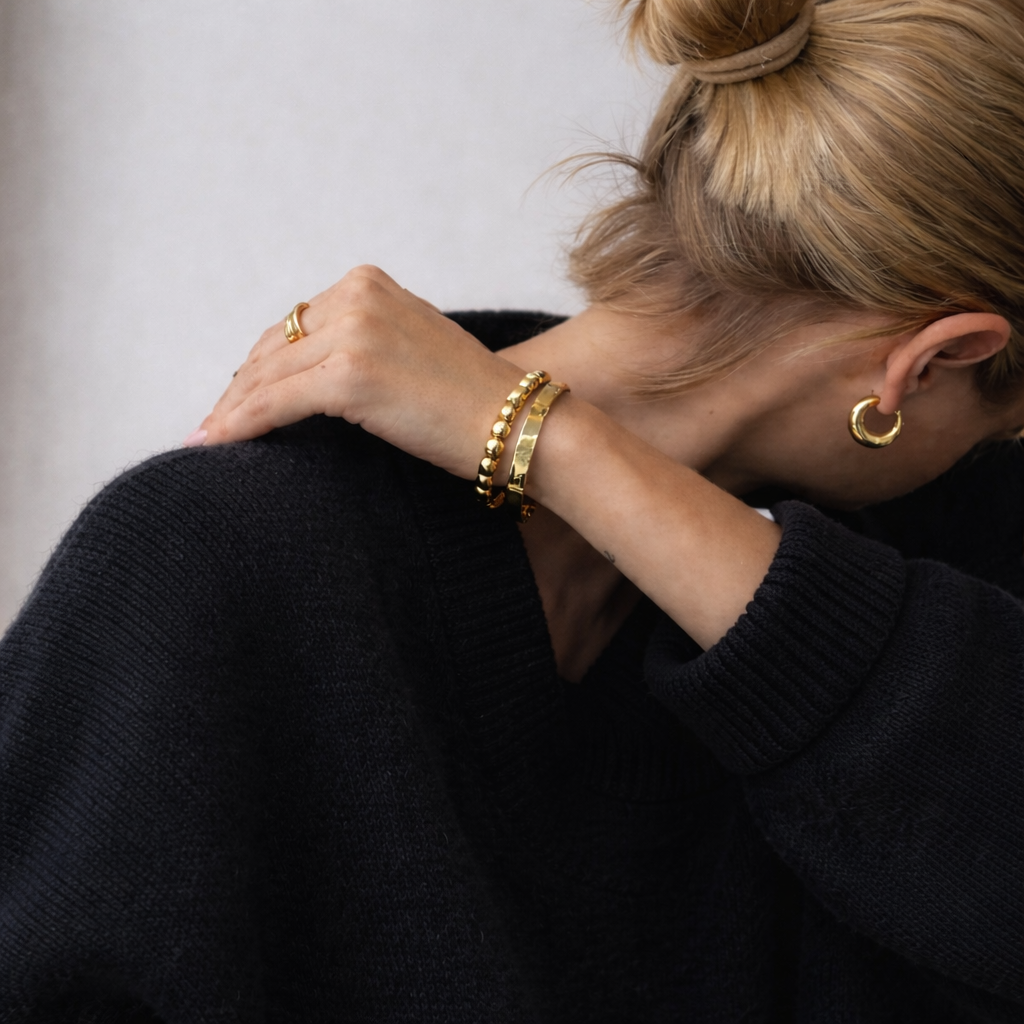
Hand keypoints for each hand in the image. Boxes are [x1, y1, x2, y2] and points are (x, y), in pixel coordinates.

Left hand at [191, 266, 526, 478]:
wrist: (519, 422)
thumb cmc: (473, 400)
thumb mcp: (411, 345)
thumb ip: (363, 341)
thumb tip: (312, 373)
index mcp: (368, 283)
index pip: (294, 324)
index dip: (262, 365)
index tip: (240, 396)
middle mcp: (356, 296)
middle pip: (273, 346)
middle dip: (242, 388)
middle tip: (215, 423)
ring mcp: (353, 332)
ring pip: (267, 375)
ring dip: (232, 410)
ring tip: (207, 438)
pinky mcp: (349, 374)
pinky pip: (275, 402)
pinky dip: (240, 424)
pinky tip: (215, 444)